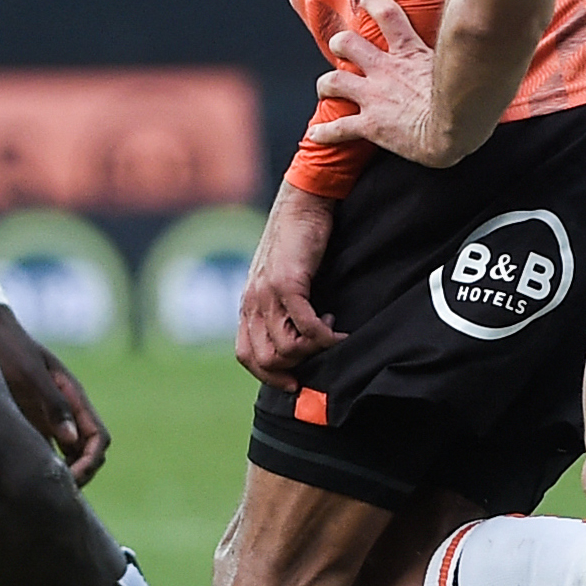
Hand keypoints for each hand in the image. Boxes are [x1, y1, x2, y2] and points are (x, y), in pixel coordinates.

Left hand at [0, 304, 109, 484]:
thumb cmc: (9, 348)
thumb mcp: (30, 373)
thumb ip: (52, 404)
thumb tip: (72, 440)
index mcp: (73, 397)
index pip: (98, 438)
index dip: (91, 462)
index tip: (72, 478)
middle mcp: (65, 411)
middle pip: (87, 451)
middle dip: (80, 474)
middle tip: (55, 492)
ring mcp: (47, 417)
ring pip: (68, 455)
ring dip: (63, 473)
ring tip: (40, 490)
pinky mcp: (28, 422)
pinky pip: (43, 451)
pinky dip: (42, 466)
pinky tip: (23, 478)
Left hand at [237, 184, 345, 387]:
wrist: (303, 203)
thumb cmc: (299, 242)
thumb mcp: (282, 280)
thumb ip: (280, 309)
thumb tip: (297, 342)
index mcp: (247, 304)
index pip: (247, 356)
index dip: (270, 376)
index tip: (296, 382)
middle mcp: (251, 302)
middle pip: (266, 359)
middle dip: (296, 364)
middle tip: (319, 348)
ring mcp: (267, 293)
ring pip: (286, 348)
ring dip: (314, 348)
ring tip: (330, 327)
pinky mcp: (288, 283)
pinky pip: (306, 328)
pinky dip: (326, 337)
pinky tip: (338, 328)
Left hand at [310, 0, 455, 166]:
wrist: (455, 129)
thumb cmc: (468, 98)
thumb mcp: (466, 60)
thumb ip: (467, 40)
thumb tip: (488, 20)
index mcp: (409, 54)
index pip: (388, 15)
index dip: (374, 3)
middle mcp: (385, 70)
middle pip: (349, 43)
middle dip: (341, 43)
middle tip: (341, 47)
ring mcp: (374, 97)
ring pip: (333, 81)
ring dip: (326, 83)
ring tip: (325, 86)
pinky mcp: (370, 124)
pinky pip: (338, 128)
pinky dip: (325, 132)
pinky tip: (315, 134)